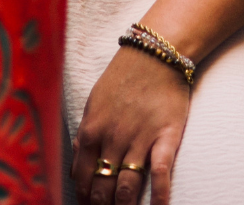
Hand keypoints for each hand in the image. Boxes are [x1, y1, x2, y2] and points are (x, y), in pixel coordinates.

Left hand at [72, 46, 189, 204]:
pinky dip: (158, 197)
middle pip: (102, 188)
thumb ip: (87, 130)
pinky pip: (160, 174)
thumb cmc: (124, 74)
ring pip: (127, 187)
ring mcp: (139, 139)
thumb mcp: (95, 100)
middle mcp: (112, 138)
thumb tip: (77, 156)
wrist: (156, 52)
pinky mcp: (165, 136)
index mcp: (91, 130)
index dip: (84, 197)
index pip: (81, 177)